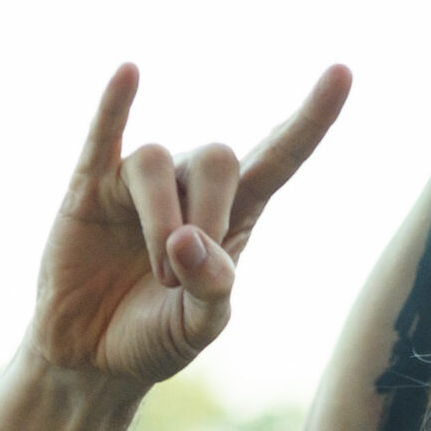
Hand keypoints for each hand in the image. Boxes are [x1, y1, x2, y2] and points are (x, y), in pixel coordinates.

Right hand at [29, 63, 348, 385]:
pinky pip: (103, 137)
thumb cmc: (156, 336)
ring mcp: (136, 185)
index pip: (281, 156)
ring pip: (157, 161)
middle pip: (219, 156)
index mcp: (235, 215)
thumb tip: (189, 242)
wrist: (91, 358)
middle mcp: (189, 188)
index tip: (342, 72)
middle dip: (210, 213)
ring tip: (159, 273)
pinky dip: (114, 106)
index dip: (312, 118)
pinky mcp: (87, 189)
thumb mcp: (200, 327)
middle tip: (184, 277)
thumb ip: (212, 289)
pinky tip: (130, 73)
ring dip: (162, 219)